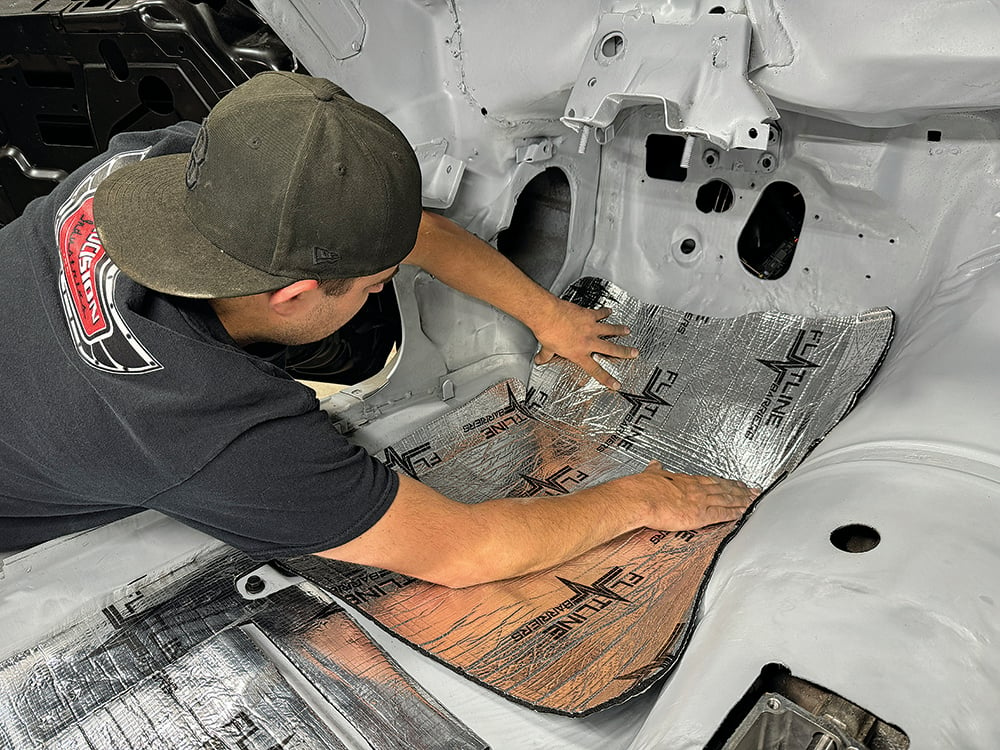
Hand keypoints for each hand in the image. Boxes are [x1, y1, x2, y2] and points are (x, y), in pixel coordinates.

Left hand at [533, 301, 638, 389]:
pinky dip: (605, 312)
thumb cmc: (548, 332)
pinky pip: (600, 314)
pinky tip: (610, 311)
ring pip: (610, 330)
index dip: (607, 379)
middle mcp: (588, 342)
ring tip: (627, 331)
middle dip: (624, 352)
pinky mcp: (589, 315)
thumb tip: (540, 360)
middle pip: (611, 349)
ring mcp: (590, 328)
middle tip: (634, 353)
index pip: (595, 370)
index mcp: (579, 354)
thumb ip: (546, 356)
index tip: (616, 384)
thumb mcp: (547, 348)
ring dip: (619, 330)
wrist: (548, 315)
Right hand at [629, 461, 758, 529]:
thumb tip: (655, 464)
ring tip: (753, 500)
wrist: (640, 498)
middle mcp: (696, 489)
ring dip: (742, 500)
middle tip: (753, 490)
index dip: (724, 482)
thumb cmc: (642, 488)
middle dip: (740, 489)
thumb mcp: (650, 474)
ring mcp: (699, 502)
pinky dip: (734, 513)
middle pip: (723, 488)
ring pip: (727, 499)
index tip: (734, 482)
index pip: (710, 480)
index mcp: (685, 480)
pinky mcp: (699, 516)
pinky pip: (721, 514)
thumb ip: (656, 470)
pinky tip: (743, 513)